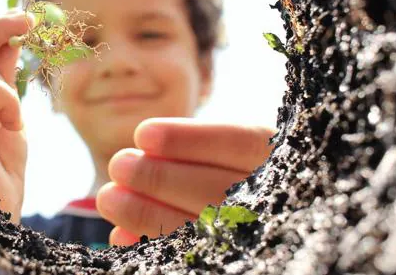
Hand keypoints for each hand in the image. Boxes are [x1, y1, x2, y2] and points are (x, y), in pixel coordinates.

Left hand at [96, 118, 273, 245]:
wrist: (261, 222)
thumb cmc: (239, 179)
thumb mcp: (238, 155)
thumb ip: (203, 149)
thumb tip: (145, 144)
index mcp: (287, 160)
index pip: (242, 142)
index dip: (191, 138)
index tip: (143, 133)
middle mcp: (281, 200)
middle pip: (218, 190)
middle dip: (159, 177)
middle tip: (119, 164)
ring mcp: (262, 239)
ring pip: (204, 230)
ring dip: (146, 214)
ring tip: (108, 196)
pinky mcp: (235, 264)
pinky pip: (191, 261)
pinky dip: (152, 246)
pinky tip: (120, 235)